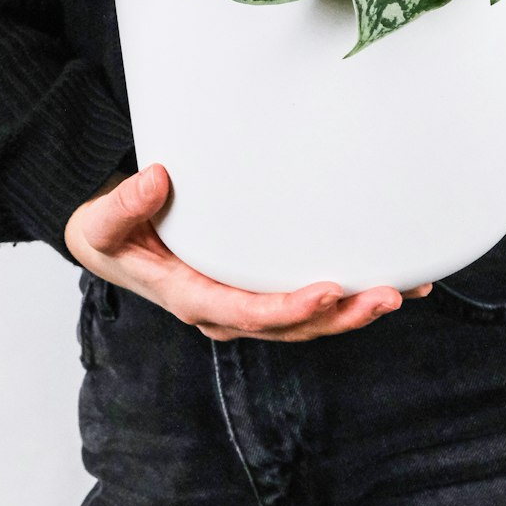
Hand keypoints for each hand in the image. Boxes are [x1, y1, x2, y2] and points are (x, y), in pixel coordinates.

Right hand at [65, 164, 433, 341]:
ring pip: (309, 319)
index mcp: (192, 298)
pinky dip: (349, 295)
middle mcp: (225, 311)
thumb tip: (155, 180)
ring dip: (356, 310)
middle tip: (389, 294)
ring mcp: (247, 303)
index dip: (291, 308)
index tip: (329, 290)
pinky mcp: (261, 289)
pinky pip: (309, 300)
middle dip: (342, 315)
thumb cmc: (112, 234)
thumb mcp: (101, 221)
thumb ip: (122, 206)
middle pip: (293, 324)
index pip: (248, 312)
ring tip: (404, 291)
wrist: (113, 242)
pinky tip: (390, 280)